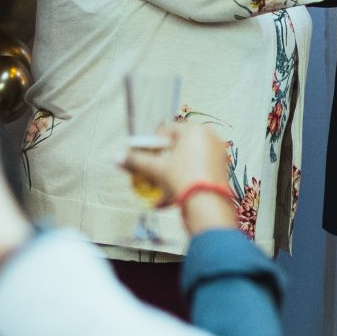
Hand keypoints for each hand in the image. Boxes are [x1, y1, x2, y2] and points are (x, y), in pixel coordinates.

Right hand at [120, 121, 236, 232]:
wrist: (207, 205)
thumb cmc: (184, 180)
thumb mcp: (156, 168)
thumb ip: (136, 160)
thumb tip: (116, 156)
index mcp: (195, 130)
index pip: (167, 130)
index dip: (153, 143)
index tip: (146, 155)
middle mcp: (209, 138)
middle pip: (178, 146)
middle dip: (164, 159)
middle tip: (153, 171)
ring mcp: (217, 153)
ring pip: (188, 160)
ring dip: (173, 172)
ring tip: (161, 187)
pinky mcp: (220, 169)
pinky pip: (198, 171)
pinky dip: (185, 179)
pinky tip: (172, 196)